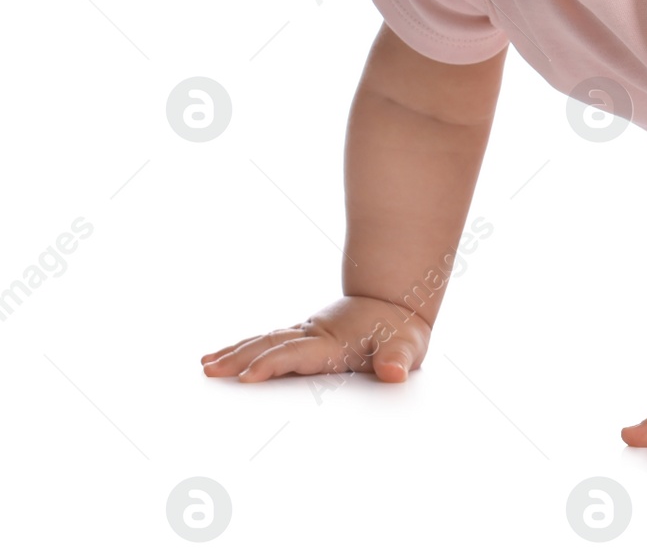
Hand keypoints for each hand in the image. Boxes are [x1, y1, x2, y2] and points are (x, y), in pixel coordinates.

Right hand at [200, 295, 430, 382]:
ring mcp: (307, 333)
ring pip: (266, 340)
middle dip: (240, 358)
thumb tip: (393, 372)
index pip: (299, 354)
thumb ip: (399, 359)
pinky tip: (223, 356)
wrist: (396, 301)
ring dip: (236, 352)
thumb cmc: (401, 331)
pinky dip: (246, 347)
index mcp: (335, 341)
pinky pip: (270, 341)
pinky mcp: (303, 336)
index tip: (247, 376)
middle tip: (210, 371)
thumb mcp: (409, 346)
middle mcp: (315, 335)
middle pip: (272, 345)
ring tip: (206, 365)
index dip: (273, 364)